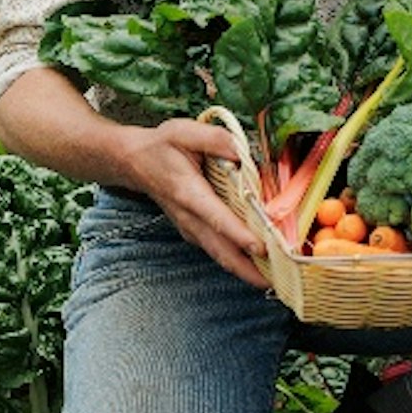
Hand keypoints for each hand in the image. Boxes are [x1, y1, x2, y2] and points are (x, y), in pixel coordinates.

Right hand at [124, 118, 272, 288]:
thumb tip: (241, 152)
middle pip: (220, 249)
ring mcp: (191, 228)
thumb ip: (214, 139)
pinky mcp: (195, 231)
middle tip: (277, 281)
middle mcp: (189, 217)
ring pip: (220, 255)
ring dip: (245, 271)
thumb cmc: (161, 146)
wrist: (134, 162)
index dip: (238, 234)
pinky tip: (261, 267)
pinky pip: (218, 250)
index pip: (216, 217)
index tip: (259, 248)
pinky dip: (238, 261)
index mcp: (188, 193)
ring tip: (275, 281)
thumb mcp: (183, 131)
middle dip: (247, 269)